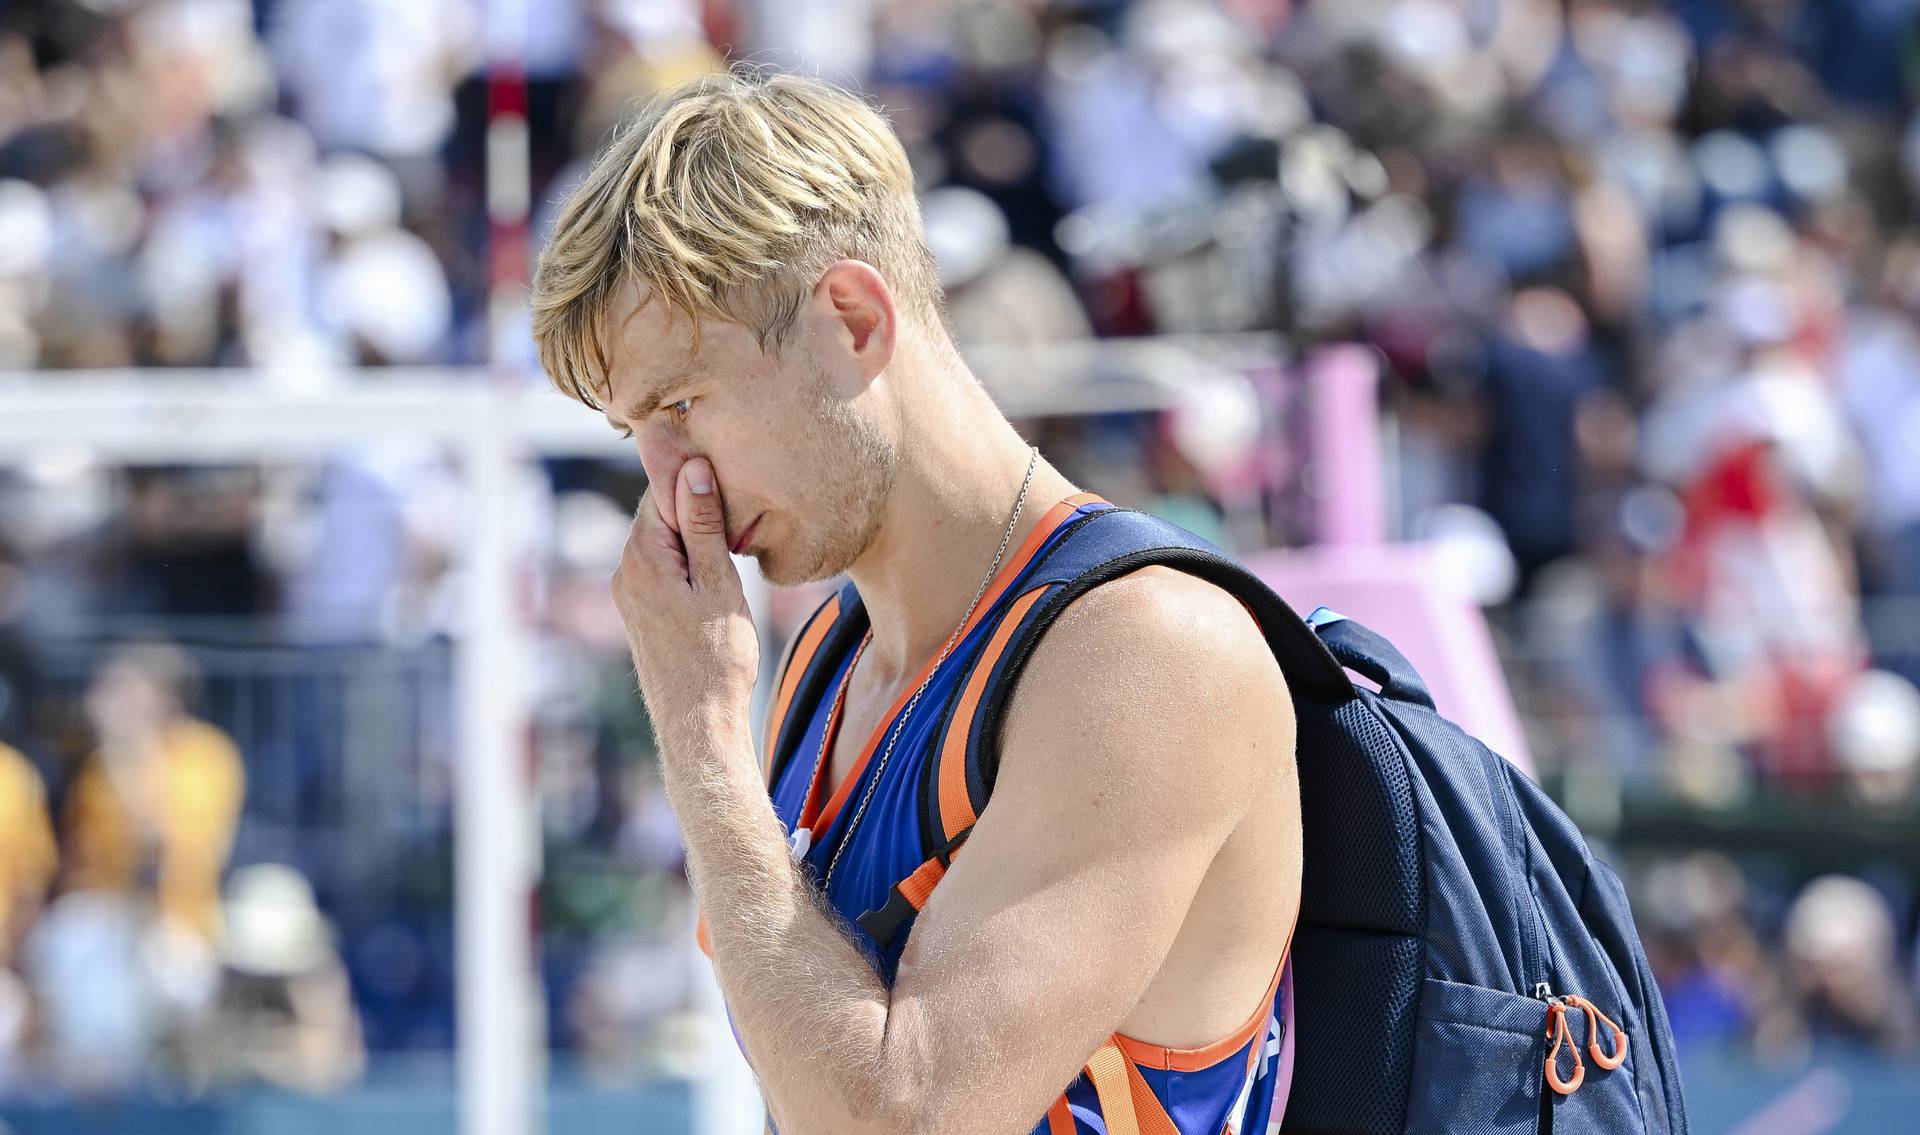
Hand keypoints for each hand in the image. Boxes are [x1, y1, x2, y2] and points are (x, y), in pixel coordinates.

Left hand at [613, 457, 759, 749]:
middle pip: (660, 515)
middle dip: (696, 508)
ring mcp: (629, 594)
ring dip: (695, 537)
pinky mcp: (641, 612)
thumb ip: (702, 525)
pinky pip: (663, 568)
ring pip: (664, 543)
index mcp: (641, 557)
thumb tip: (693, 470)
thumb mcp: (718, 582)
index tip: (732, 479)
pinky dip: (688, 562)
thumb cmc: (717, 658)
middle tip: (741, 511)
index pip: (662, 491)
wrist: (699, 723)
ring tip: (734, 545)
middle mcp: (625, 571)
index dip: (696, 480)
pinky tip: (716, 575)